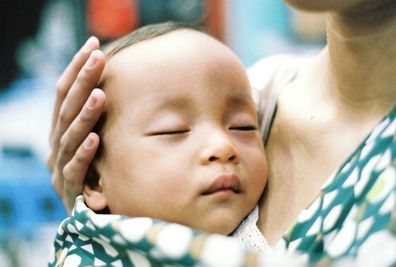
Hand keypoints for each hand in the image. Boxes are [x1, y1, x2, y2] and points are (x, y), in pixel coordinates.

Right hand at [47, 37, 105, 212]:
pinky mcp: (70, 192)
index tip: (94, 43)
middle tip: (97, 56)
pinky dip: (85, 154)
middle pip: (66, 109)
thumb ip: (103, 117)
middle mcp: (57, 146)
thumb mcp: (101, 141)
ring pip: (69, 137)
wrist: (96, 216)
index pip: (65, 94)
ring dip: (84, 114)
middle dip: (82, 81)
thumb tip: (122, 83)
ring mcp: (61, 169)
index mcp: (63, 131)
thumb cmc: (103, 172)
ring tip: (100, 93)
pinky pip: (76, 171)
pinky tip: (96, 138)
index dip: (77, 69)